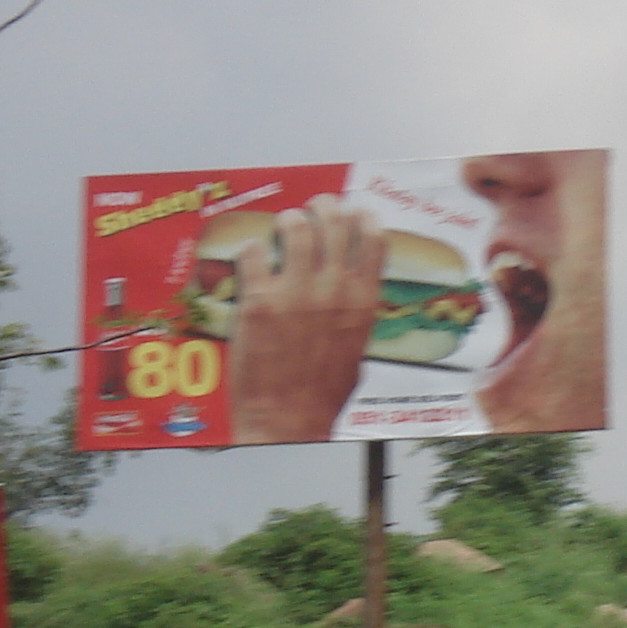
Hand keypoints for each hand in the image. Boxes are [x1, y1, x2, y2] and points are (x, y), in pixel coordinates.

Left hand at [228, 195, 386, 445]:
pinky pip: (254, 253)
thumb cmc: (322, 396)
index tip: (355, 211)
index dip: (363, 217)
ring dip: (289, 221)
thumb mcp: (356, 352)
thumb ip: (354, 316)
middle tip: (316, 207)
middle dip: (325, 206)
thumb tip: (351, 298)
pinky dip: (253, 250)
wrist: (287, 421)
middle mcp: (332, 291)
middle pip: (336, 221)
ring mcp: (295, 293)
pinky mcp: (258, 301)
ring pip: (296, 227)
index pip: (374, 239)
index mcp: (361, 302)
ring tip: (285, 227)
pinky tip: (253, 260)